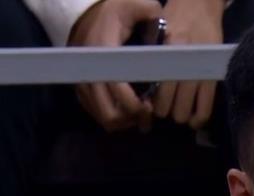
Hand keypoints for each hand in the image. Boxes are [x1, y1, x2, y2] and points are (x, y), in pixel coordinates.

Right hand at [69, 0, 162, 131]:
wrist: (86, 12)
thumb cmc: (116, 10)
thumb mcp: (135, 4)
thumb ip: (150, 11)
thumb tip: (167, 27)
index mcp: (104, 51)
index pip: (118, 90)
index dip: (136, 106)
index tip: (150, 106)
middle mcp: (90, 70)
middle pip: (110, 113)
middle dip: (132, 119)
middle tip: (148, 113)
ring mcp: (83, 82)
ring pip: (103, 118)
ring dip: (124, 121)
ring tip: (140, 114)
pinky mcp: (81, 89)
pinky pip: (96, 114)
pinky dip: (114, 118)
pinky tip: (128, 111)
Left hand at [153, 0, 223, 128]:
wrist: (200, 4)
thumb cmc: (174, 18)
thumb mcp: (157, 35)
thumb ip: (152, 60)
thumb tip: (145, 89)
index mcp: (165, 54)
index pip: (154, 90)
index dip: (150, 104)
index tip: (149, 105)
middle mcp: (182, 65)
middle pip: (167, 106)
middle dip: (164, 112)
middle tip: (164, 108)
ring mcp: (199, 72)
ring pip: (184, 111)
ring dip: (180, 115)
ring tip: (178, 110)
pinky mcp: (213, 77)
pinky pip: (205, 108)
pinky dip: (198, 118)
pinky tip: (193, 120)